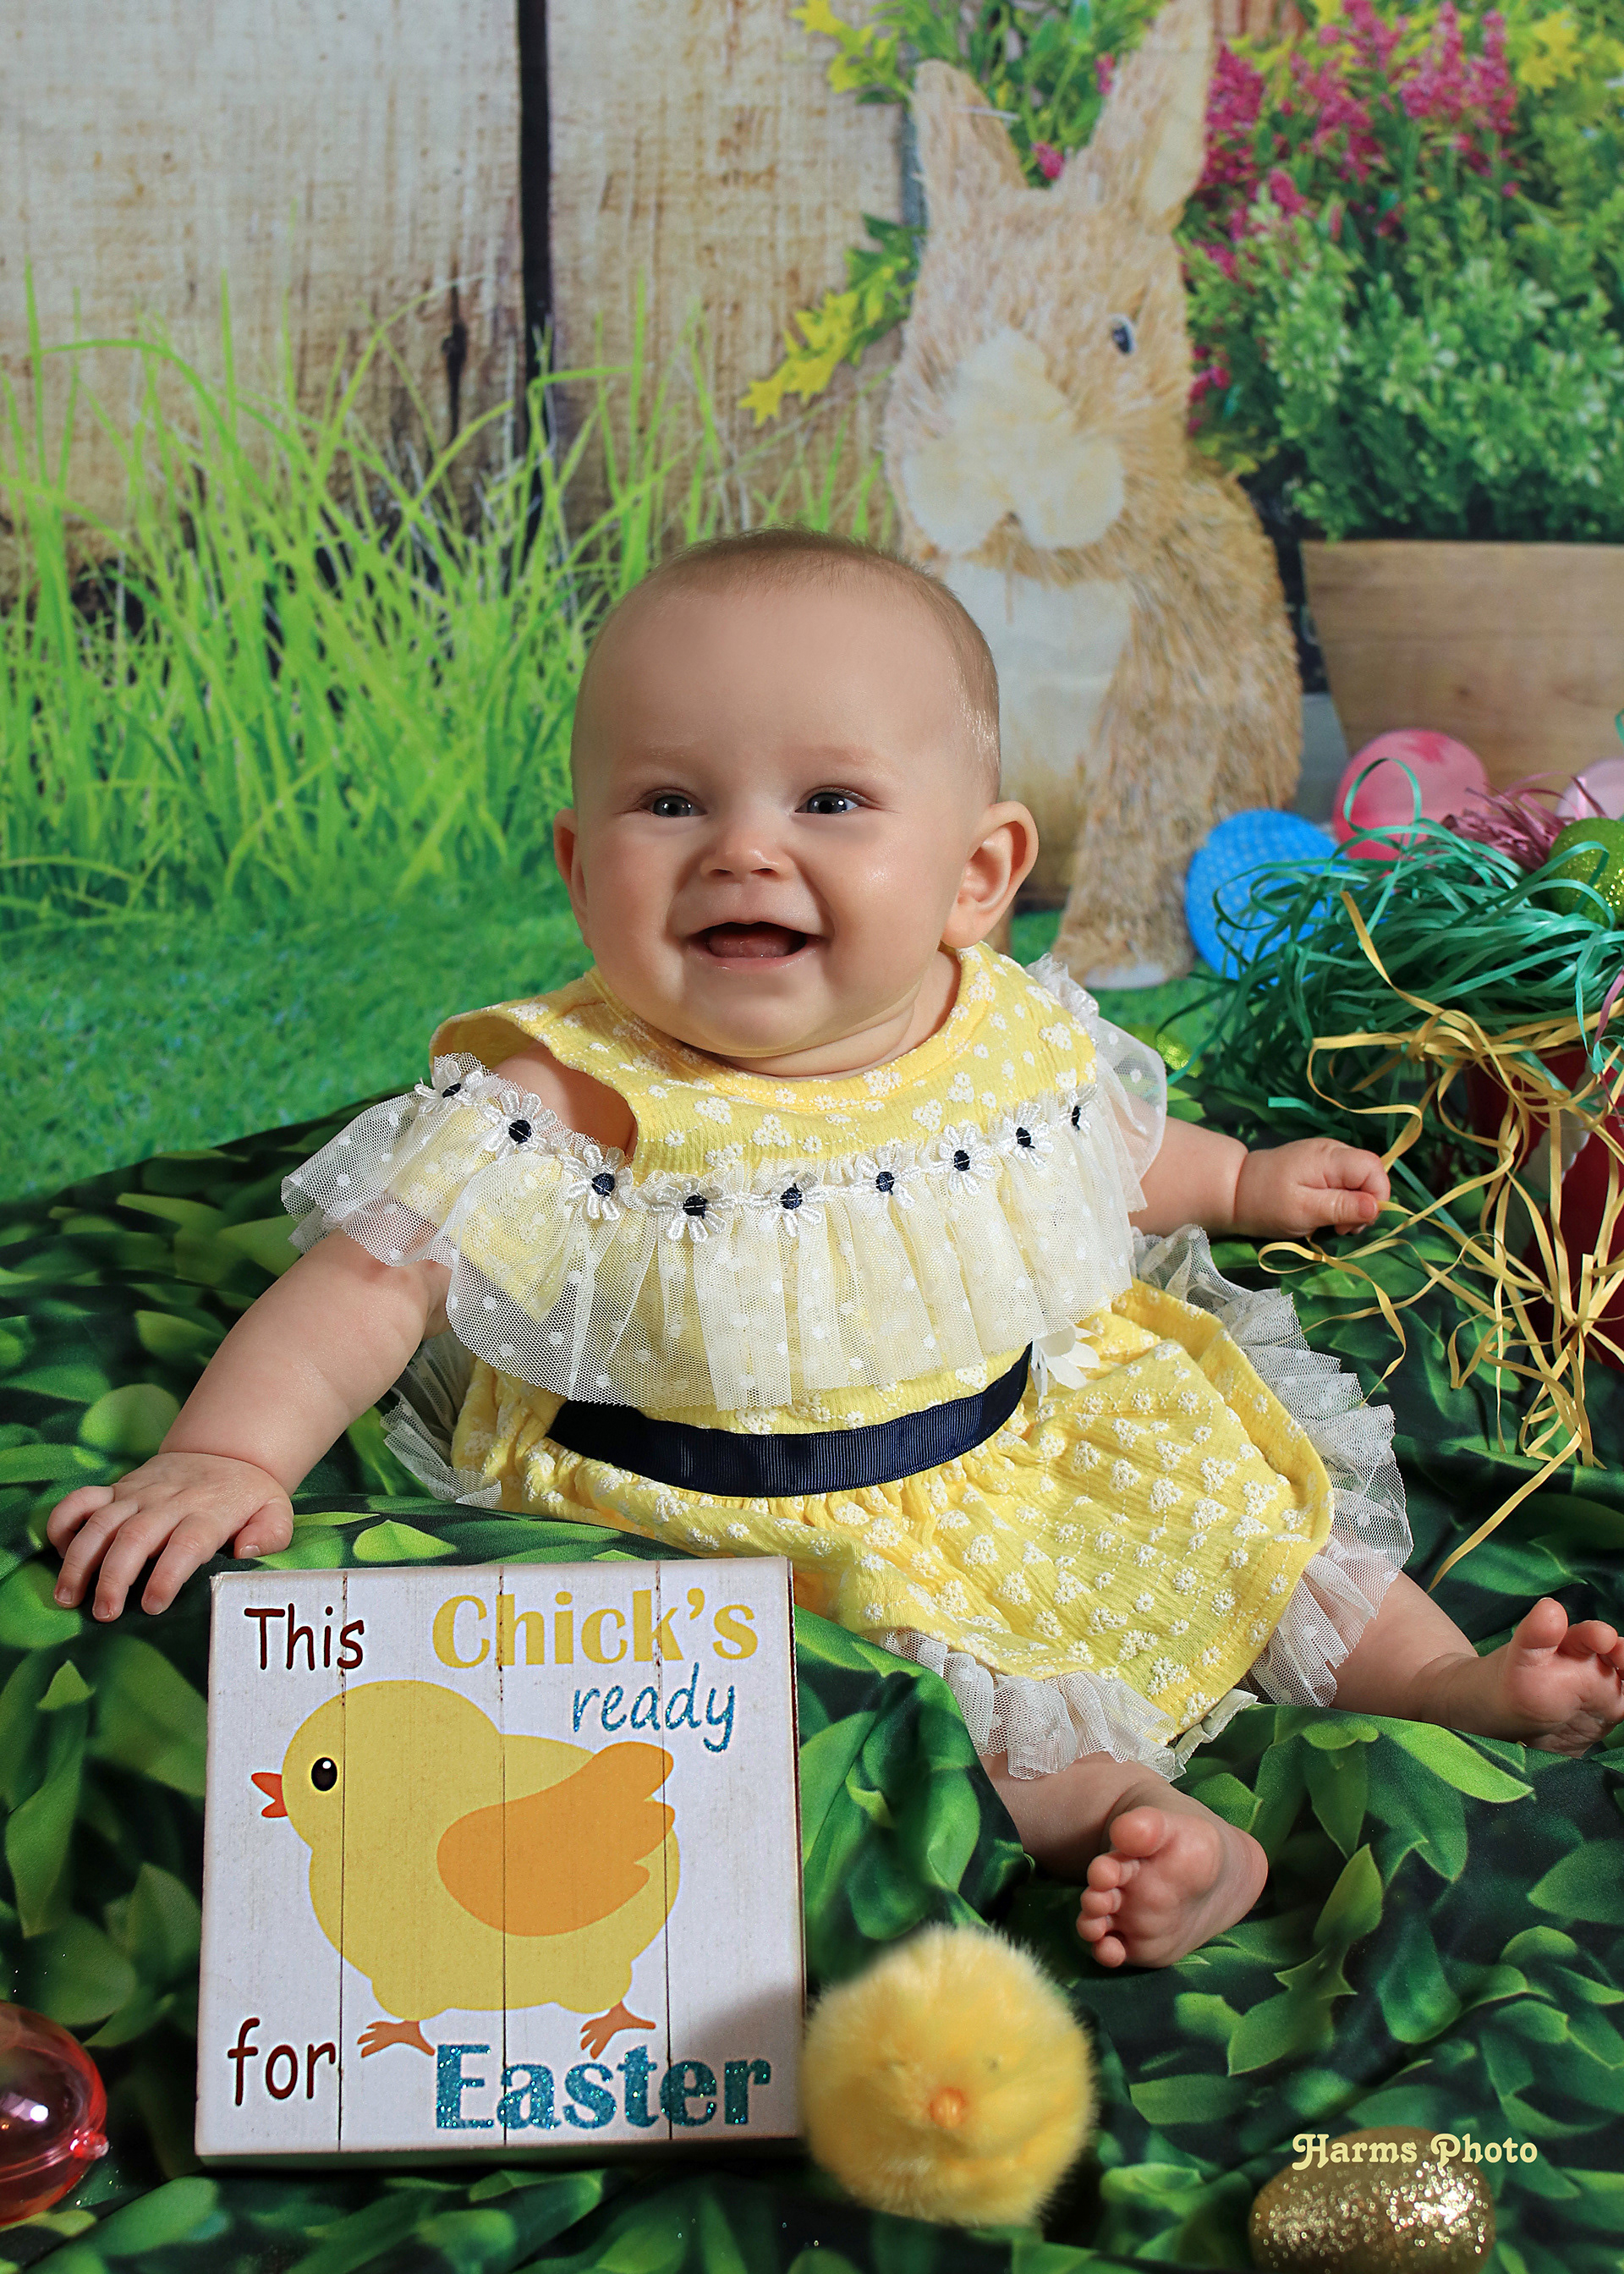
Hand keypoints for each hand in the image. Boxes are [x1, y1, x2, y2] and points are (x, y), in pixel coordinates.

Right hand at [47, 1452, 293, 1621]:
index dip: (167, 1575)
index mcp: (209, 1511)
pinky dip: (63, 1520)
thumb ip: (270, 1534)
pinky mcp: (118, 1488)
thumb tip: (247, 1553)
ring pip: (102, 1522)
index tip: (153, 1606)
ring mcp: (139, 1493)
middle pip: (136, 1536)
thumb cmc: (249, 1497)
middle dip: (115, 1576)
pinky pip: (82, 1497)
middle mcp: (170, 1501)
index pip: (186, 1544)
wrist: (226, 1452)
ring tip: (67, 1597)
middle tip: (104, 1613)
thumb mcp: (275, 1511)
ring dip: (80, 1559)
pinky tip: (54, 1551)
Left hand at [1231, 1138, 1389, 1238]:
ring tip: (1331, 1223)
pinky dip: (1342, 1200)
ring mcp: (1326, 1156)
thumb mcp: (1305, 1211)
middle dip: (1365, 1204)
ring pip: (1359, 1180)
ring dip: (1353, 1205)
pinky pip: (1345, 1181)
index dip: (1376, 1195)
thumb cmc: (1266, 1203)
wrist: (1233, 1190)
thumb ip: (1342, 1206)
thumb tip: (1376, 1207)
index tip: (1356, 1222)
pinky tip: (1325, 1212)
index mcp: (1330, 1157)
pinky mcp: (1319, 1166)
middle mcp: (1332, 1150)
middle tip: (1340, 1228)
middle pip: (1370, 1173)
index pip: (1374, 1168)